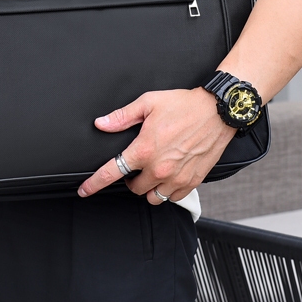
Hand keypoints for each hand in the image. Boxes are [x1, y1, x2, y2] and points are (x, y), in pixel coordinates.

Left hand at [77, 87, 236, 203]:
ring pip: (153, 197)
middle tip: (136, 164)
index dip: (95, 183)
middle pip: (134, 188)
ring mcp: (176, 178)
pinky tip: (169, 175)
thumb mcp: (148, 103)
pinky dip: (167, 191)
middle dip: (130, 178)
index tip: (85, 190)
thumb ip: (122, 116)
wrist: (216, 112)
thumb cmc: (183, 105)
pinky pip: (172, 198)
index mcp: (144, 149)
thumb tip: (101, 124)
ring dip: (148, 187)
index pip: (112, 172)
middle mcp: (159, 168)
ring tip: (152, 171)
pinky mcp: (192, 182)